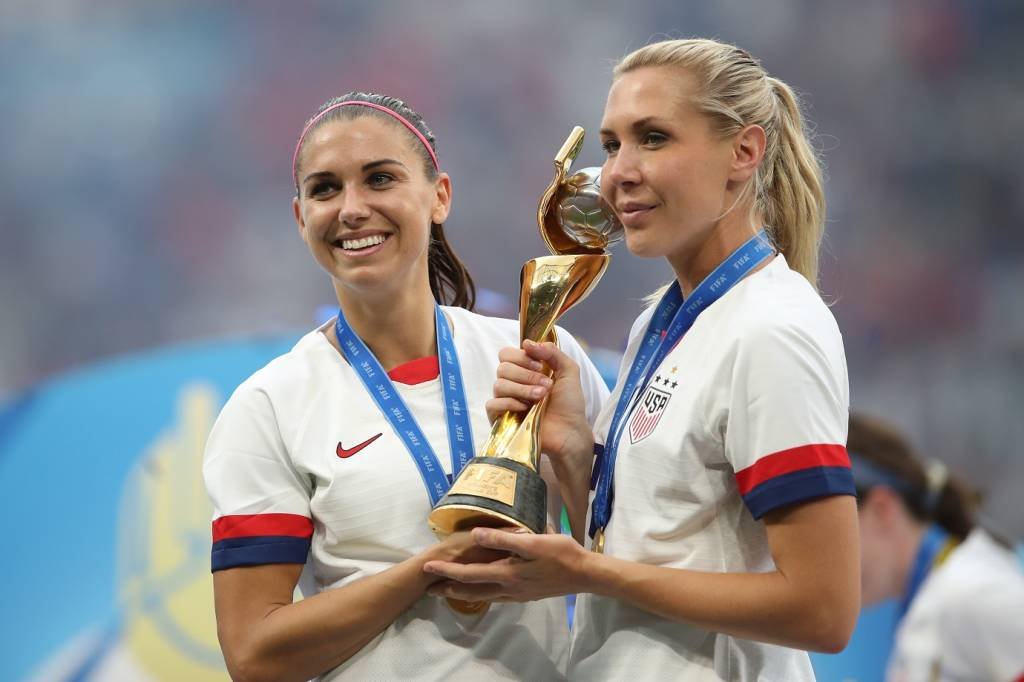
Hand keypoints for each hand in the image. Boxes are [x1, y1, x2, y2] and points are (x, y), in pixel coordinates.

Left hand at [422, 527, 592, 601]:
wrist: (585, 574)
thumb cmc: (561, 552)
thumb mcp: (533, 541)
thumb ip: (503, 539)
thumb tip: (477, 535)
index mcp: (508, 573)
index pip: (470, 573)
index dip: (448, 570)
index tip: (428, 567)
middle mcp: (509, 587)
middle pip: (472, 589)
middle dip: (449, 587)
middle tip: (429, 588)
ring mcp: (517, 594)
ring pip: (483, 596)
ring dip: (463, 593)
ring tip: (447, 591)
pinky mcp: (526, 595)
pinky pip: (496, 597)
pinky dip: (482, 594)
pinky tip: (482, 592)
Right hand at [487, 340, 592, 461]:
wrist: (570, 431)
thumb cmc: (569, 404)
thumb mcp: (569, 371)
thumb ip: (552, 352)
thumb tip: (528, 343)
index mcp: (524, 370)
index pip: (506, 354)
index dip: (521, 357)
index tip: (540, 366)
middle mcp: (512, 383)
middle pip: (502, 367)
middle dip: (525, 375)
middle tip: (545, 385)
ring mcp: (506, 401)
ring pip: (498, 385)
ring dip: (522, 389)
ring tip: (541, 397)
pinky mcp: (501, 418)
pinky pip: (492, 404)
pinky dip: (509, 403)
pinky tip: (525, 408)